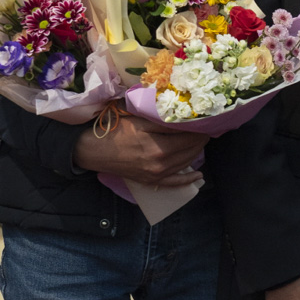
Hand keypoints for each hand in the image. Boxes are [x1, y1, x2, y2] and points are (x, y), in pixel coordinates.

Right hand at [75, 119, 207, 187]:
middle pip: (190, 150)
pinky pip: (174, 183)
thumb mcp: (140, 120)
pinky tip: (198, 175)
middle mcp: (160, 163)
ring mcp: (156, 174)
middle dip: (200, 139)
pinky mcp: (151, 180)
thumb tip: (185, 116)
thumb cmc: (116, 131)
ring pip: (185, 163)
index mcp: (158, 146)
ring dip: (196, 152)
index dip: (199, 128)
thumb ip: (163, 120)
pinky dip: (188, 180)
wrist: (94, 150)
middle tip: (204, 128)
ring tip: (200, 141)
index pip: (189, 137)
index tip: (205, 120)